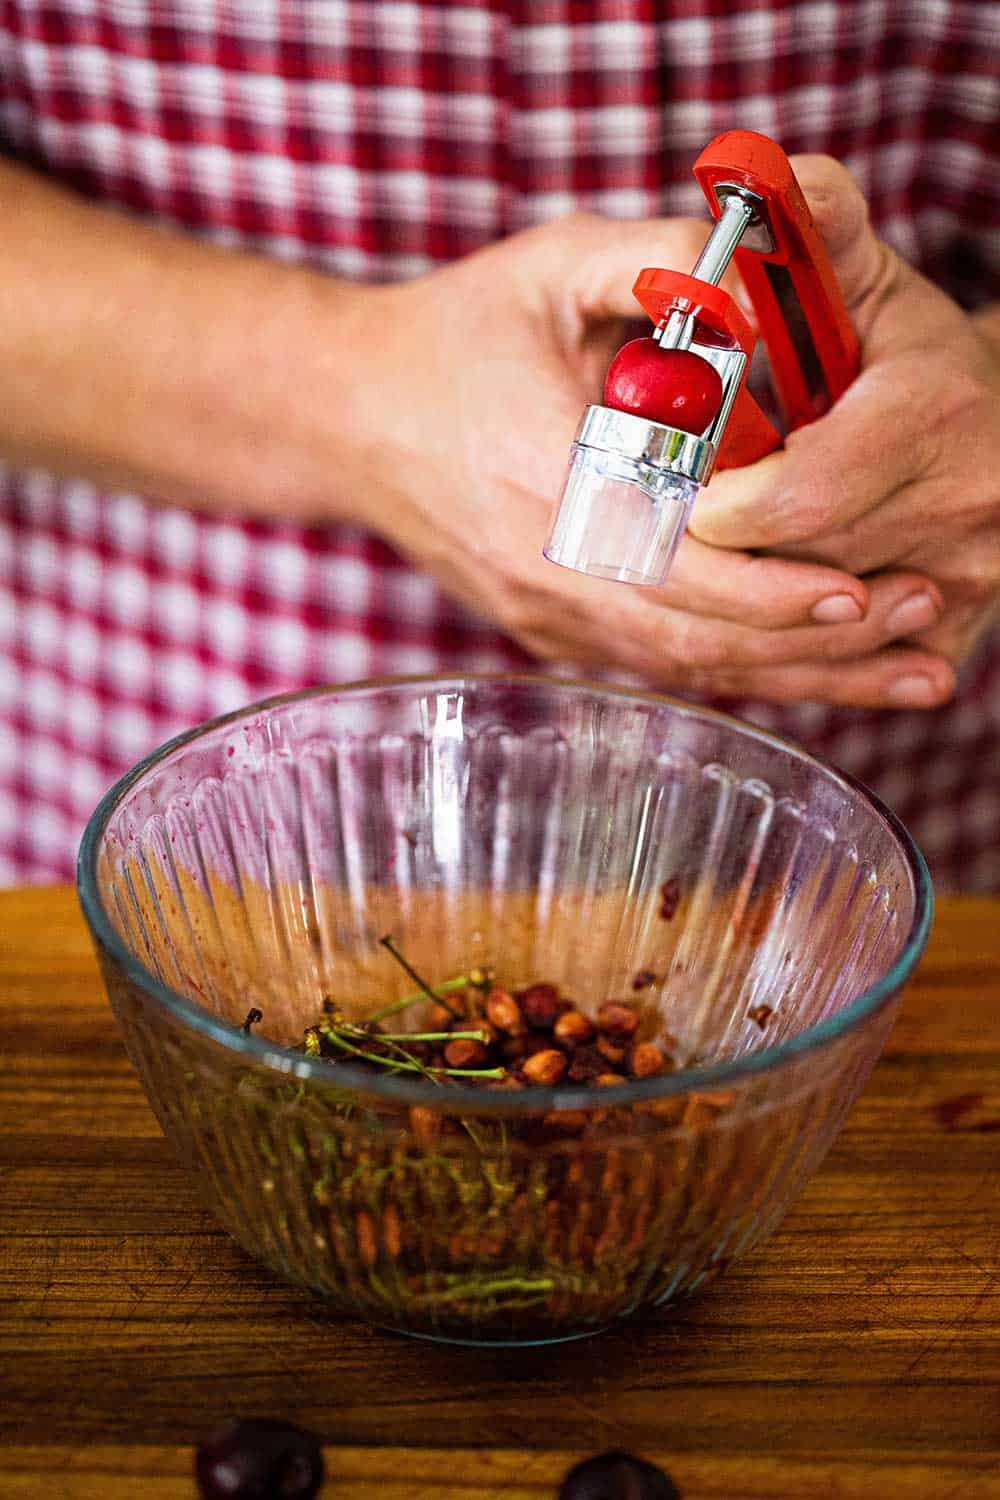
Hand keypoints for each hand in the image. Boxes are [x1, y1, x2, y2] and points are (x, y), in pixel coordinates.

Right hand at [347, 214, 953, 706]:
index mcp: (544, 480)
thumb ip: (654, 258)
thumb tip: (761, 273)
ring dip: (790, 673)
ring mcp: (541, 614)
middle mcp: (542, 570)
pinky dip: (735, 668)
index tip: (862, 587)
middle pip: (693, 640)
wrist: (350, 417)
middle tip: (917, 622)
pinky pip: (653, 666)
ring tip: (891, 663)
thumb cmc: (452, 337)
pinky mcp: (546, 630)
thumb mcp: (548, 265)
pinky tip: (807, 664)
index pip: (674, 564)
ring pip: (681, 670)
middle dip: (811, 642)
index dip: (770, 590)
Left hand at [689, 154, 999, 691]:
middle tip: (673, 536)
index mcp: (934, 412)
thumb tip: (754, 180)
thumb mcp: (861, 275)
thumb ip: (809, 226)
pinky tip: (760, 615)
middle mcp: (966, 503)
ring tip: (711, 566)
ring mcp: (966, 577)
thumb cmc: (905, 349)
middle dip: (726, 557)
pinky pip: (848, 666)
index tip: (679, 496)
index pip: (799, 496)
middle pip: (798, 566)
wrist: (992, 421)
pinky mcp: (957, 633)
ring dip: (750, 602)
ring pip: (815, 623)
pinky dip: (791, 650)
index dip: (721, 508)